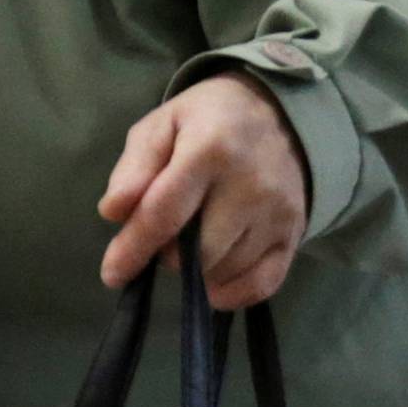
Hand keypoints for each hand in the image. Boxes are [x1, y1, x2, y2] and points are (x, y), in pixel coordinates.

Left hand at [97, 74, 310, 309]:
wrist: (279, 113)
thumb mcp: (161, 126)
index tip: (112, 274)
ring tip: (192, 239)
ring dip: (196, 270)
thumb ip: (133, 168)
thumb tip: (113, 212)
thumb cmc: (207, 120)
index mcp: (211, 148)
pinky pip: (261, 284)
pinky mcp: (294, 234)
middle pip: (197, 252)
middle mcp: (251, 184)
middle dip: (168, 254)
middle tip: (164, 235)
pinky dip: (231, 292)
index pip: (164, 213)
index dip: (133, 248)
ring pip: (224, 270)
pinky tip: (212, 280)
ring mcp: (279, 212)